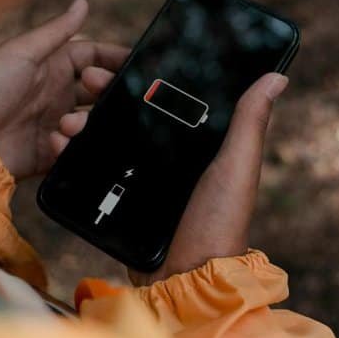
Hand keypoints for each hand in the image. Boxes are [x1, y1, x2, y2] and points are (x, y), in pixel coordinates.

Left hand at [0, 0, 127, 180]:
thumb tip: (84, 0)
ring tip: (66, 125)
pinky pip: (75, 151)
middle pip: (99, 91)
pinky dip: (71, 147)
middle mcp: (56, 94)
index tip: (134, 63)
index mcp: (52, 66)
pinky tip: (55, 142)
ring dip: (86, 122)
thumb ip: (58, 30)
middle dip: (105, 91)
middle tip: (97, 91)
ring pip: (92, 122)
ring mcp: (54, 123)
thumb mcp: (23, 51)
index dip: (114, 59)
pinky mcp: (49, 154)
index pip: (93, 56)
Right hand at [52, 72, 289, 285]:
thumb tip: (279, 75)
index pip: (166, 98)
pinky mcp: (119, 200)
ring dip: (82, 123)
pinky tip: (59, 145)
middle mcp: (168, 157)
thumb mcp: (237, 167)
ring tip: (67, 120)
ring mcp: (141, 178)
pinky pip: (93, 170)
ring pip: (106, 138)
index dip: (141, 76)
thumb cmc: (220, 223)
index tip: (119, 59)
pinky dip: (75, 155)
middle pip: (129, 113)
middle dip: (104, 94)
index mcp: (199, 144)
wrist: (184, 279)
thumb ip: (250, 123)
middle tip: (86, 82)